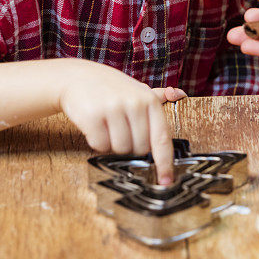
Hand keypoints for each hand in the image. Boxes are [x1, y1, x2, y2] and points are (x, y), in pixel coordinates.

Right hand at [57, 61, 186, 184]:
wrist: (78, 77)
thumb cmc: (111, 88)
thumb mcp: (136, 88)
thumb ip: (158, 96)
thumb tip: (181, 94)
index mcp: (149, 101)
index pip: (162, 138)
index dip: (165, 163)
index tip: (166, 181)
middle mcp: (134, 104)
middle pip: (139, 149)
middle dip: (130, 145)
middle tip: (121, 128)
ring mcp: (113, 109)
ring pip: (120, 149)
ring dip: (112, 143)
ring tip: (107, 124)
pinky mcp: (92, 116)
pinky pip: (100, 145)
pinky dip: (96, 141)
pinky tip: (94, 125)